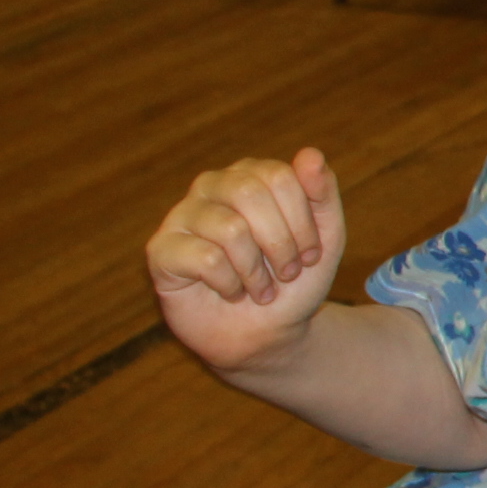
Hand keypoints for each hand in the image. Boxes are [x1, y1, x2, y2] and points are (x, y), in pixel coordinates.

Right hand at [146, 150, 349, 373]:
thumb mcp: (325, 238)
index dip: (303, 223)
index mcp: (249, 175)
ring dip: (257, 271)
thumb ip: (323, 194)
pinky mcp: (160, 250)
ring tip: (261, 289)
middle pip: (250, 193)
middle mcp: (210, 187)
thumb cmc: (292, 281)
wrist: (267, 333)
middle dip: (281, 243)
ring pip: (229, 229)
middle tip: (286, 272)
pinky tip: (231, 292)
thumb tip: (311, 154)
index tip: (310, 255)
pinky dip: (231, 284)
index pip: (280, 176)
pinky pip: (204, 258)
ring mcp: (181, 217)